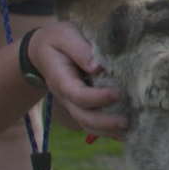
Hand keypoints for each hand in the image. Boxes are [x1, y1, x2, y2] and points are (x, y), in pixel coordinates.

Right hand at [25, 22, 127, 138]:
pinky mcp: (79, 105)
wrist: (40, 50)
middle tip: (127, 121)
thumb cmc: (55, 40)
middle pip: (82, 116)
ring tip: (128, 129)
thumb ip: (80, 49)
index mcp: (61, 78)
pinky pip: (90, 122)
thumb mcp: (65, 36)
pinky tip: (123, 133)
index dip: (97, 98)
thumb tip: (98, 66)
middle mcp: (65, 95)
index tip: (117, 93)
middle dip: (104, 122)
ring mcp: (71, 103)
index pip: (78, 94)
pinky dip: (106, 130)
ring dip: (106, 131)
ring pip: (86, 124)